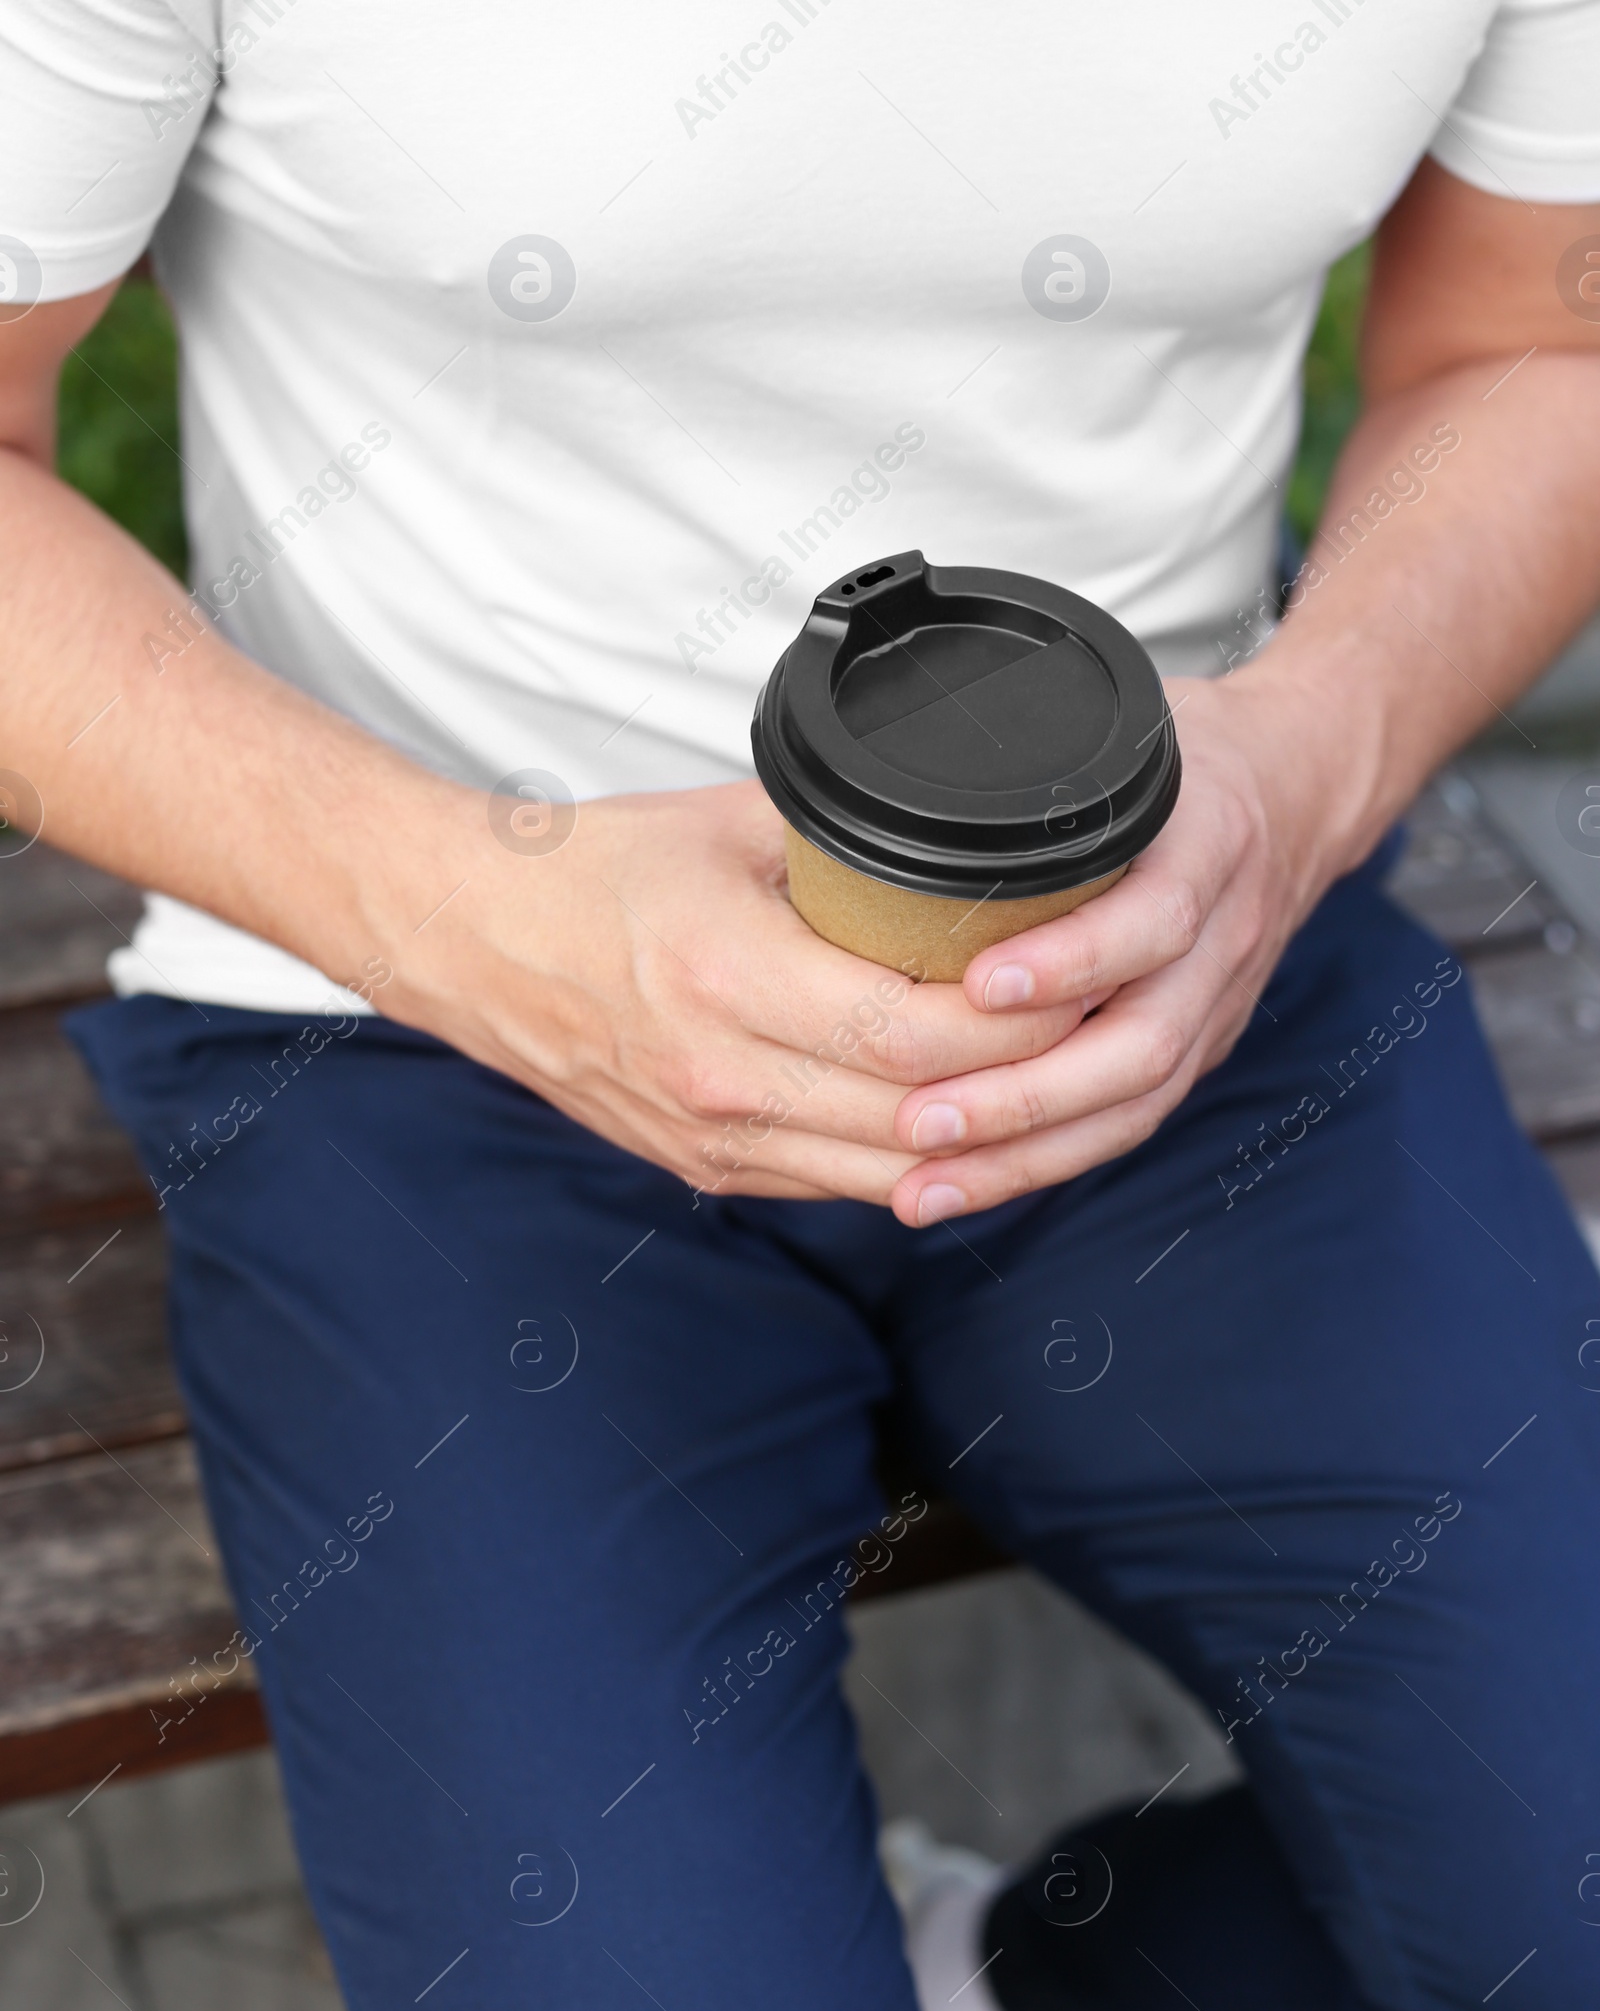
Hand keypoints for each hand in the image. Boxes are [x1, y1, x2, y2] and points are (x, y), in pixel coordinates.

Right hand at [378, 777, 1078, 1203]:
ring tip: (1057, 1083)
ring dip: (988, 1143)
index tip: (1087, 976)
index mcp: (730, 978)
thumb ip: (850, 841)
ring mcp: (715, 1139)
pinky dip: (921, 1164)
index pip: (920, 1035)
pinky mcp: (708, 1168)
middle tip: (1100, 1027)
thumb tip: (968, 837)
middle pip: (925, 1118)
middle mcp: (725, 1080)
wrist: (468, 942)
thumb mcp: (728, 824)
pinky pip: (844, 1186)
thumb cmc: (588, 870)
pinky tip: (972, 1122)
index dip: (1024, 1021)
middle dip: (1031, 1082)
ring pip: (896, 1177)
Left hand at [885, 675, 1348, 1225]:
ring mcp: (1213, 1006)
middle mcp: (1220, 941)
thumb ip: (1053, 764)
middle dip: (1023, 1096)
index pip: (1155, 919)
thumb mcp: (1133, 735)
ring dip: (1022, 1156)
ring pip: (1133, 1105)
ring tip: (922, 1186)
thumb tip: (914, 779)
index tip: (979, 983)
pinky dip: (1042, 1162)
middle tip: (918, 1121)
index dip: (1073, 959)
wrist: (1303, 788)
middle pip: (1142, 1047)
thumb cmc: (1192, 755)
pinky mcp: (1195, 1050)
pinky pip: (1123, 1122)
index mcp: (1208, 847)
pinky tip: (963, 1186)